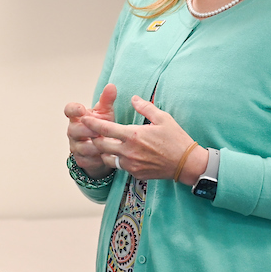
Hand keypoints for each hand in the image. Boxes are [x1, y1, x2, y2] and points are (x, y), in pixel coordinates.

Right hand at [65, 83, 116, 177]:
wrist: (102, 149)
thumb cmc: (101, 127)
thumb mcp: (104, 114)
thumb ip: (107, 100)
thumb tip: (111, 86)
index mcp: (77, 117)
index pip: (69, 110)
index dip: (73, 110)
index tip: (81, 110)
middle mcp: (73, 131)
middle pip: (73, 129)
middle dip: (86, 130)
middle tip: (98, 131)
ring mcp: (76, 146)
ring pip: (82, 146)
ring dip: (94, 145)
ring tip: (105, 144)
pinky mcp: (81, 159)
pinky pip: (88, 159)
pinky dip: (97, 157)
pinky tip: (106, 155)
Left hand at [82, 95, 207, 183]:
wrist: (187, 164)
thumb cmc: (176, 139)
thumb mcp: (163, 118)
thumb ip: (145, 107)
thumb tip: (133, 98)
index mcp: (133, 135)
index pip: (104, 129)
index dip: (91, 123)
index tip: (84, 119)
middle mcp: (128, 151)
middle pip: (100, 146)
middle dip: (94, 139)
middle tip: (94, 133)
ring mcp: (131, 165)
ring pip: (107, 159)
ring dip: (104, 152)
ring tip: (107, 144)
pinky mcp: (135, 174)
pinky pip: (120, 167)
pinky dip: (117, 160)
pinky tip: (121, 154)